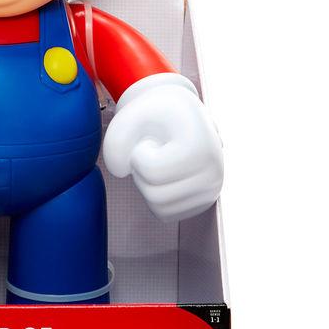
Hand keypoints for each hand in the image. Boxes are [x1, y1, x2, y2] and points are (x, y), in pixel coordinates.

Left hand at [102, 73, 222, 221]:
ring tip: (158, 162)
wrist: (180, 115)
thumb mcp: (131, 117)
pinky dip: (154, 197)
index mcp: (201, 146)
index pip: (151, 172)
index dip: (138, 156)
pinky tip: (163, 175)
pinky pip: (166, 214)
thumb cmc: (155, 114)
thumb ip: (115, 141)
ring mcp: (211, 190)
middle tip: (151, 153)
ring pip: (159, 207)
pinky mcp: (203, 203)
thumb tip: (120, 171)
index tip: (149, 141)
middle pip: (155, 194)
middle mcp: (213, 172)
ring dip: (147, 185)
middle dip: (141, 173)